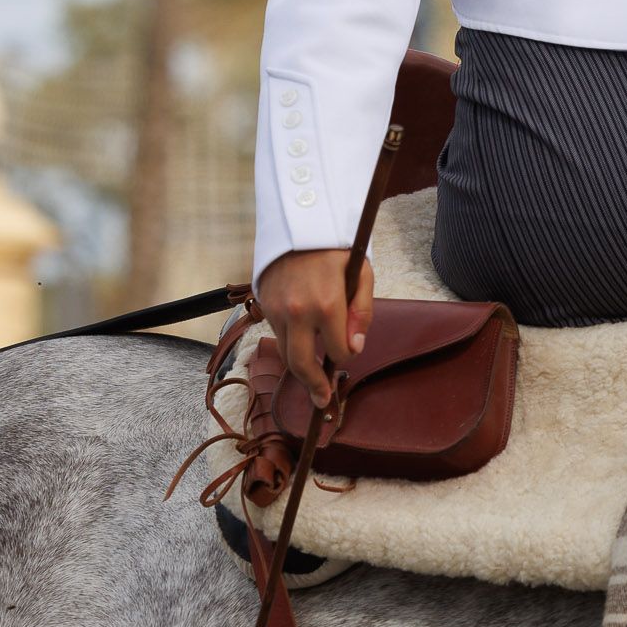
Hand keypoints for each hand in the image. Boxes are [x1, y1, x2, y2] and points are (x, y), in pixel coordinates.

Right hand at [255, 247, 373, 409]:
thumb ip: (362, 313)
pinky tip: (301, 343)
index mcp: (327, 305)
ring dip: (299, 369)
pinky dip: (289, 344)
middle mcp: (298, 313)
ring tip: (312, 382)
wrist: (298, 225)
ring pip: (286, 354)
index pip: (337, 351)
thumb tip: (355, 348)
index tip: (348, 353)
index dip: (345, 356)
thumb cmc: (335, 250)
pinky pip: (277, 336)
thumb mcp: (361, 274)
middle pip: (301, 365)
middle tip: (322, 402)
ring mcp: (276, 311)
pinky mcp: (263, 307)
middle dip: (313, 387)